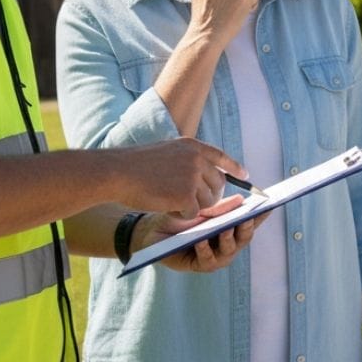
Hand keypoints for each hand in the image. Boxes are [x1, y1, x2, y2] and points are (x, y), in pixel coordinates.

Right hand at [115, 137, 245, 217]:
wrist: (116, 173)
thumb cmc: (135, 166)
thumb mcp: (166, 153)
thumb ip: (188, 161)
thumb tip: (207, 178)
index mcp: (192, 147)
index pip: (221, 157)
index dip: (234, 167)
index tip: (245, 175)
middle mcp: (197, 159)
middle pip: (218, 185)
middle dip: (208, 197)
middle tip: (190, 202)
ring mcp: (193, 177)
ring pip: (208, 202)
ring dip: (192, 207)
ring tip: (170, 201)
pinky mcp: (186, 196)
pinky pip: (193, 213)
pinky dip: (181, 215)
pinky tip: (165, 207)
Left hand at [134, 196, 265, 272]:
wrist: (154, 232)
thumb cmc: (181, 219)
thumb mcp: (202, 209)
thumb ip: (221, 207)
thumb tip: (242, 200)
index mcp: (232, 227)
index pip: (252, 221)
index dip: (262, 215)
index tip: (270, 205)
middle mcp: (229, 243)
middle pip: (245, 236)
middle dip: (247, 227)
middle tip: (247, 218)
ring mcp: (217, 256)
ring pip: (229, 249)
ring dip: (228, 239)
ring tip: (225, 229)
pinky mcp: (201, 265)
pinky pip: (207, 259)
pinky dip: (205, 249)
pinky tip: (201, 240)